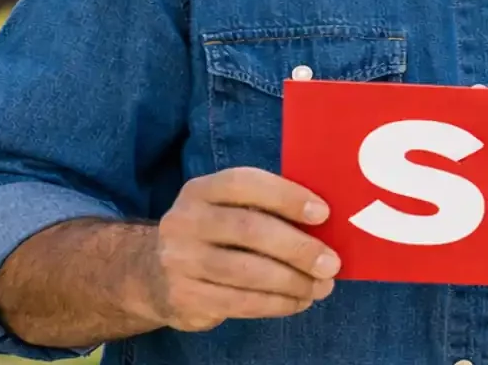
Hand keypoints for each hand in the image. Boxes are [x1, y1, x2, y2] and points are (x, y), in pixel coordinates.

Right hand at [142, 167, 340, 331]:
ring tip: (321, 287)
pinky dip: (276, 304)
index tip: (323, 213)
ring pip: (245, 272)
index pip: (244, 183)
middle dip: (298, 248)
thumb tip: (328, 225)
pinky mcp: (184, 296)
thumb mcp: (229, 211)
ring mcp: (179, 261)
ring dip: (292, 282)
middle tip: (331, 263)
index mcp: (201, 190)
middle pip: (248, 230)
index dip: (286, 196)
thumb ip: (267, 209)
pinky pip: (238, 302)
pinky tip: (299, 301)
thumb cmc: (216, 236)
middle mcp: (184, 221)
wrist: (155, 274)